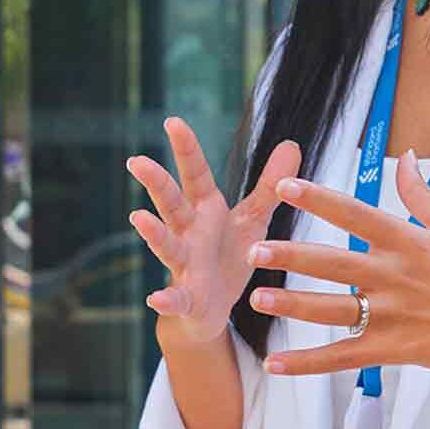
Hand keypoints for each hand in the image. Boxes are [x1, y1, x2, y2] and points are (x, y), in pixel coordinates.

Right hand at [127, 118, 302, 348]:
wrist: (213, 307)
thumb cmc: (229, 256)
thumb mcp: (253, 219)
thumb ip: (269, 186)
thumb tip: (292, 144)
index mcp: (205, 210)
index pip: (195, 174)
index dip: (186, 149)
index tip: (172, 121)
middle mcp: (188, 233)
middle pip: (171, 203)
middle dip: (156, 183)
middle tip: (137, 162)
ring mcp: (184, 264)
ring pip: (166, 245)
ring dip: (153, 233)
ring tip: (139, 219)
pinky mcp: (186, 298)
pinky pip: (174, 298)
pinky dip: (165, 299)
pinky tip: (156, 298)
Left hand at [245, 154, 429, 402]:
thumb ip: (422, 195)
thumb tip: (404, 157)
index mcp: (412, 243)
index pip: (357, 215)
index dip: (320, 200)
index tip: (285, 187)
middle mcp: (398, 278)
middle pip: (334, 264)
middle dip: (292, 256)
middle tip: (253, 249)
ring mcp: (395, 317)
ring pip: (332, 311)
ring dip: (292, 306)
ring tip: (256, 298)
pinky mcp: (395, 351)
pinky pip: (343, 358)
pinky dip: (307, 364)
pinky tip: (275, 364)